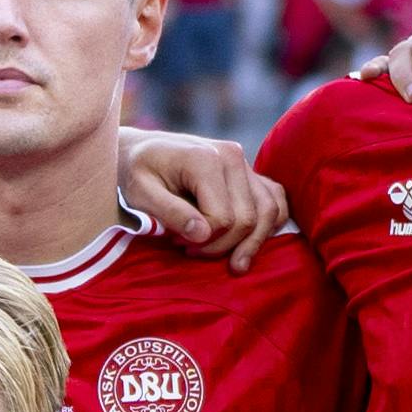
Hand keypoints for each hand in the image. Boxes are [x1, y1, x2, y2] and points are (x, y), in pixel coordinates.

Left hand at [122, 129, 287, 262]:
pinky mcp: (250, 172)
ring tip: (228, 261)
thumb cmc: (135, 172)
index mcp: (205, 158)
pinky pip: (276, 202)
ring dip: (250, 243)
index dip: (203, 242)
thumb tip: (203, 235)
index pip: (223, 218)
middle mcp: (232, 156)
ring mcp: (245, 163)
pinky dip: (269, 225)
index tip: (176, 243)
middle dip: (223, 246)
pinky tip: (250, 242)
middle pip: (248, 219)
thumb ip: (169, 212)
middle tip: (190, 250)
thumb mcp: (140, 193)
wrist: (140, 151)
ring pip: (269, 212)